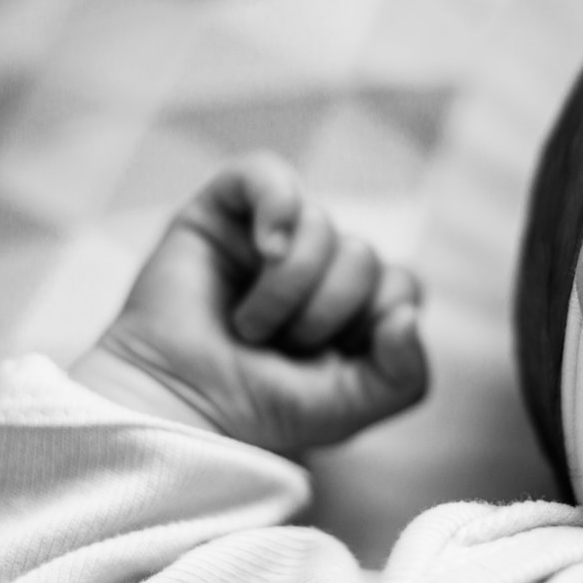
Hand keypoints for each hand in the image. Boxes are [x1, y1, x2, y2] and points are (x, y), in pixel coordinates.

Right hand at [71, 154, 428, 452]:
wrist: (174, 406)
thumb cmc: (257, 408)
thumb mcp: (349, 409)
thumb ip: (406, 376)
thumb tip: (408, 315)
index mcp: (353, 307)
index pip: (403, 287)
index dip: (374, 325)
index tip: (328, 362)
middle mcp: (318, 265)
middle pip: (364, 257)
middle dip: (324, 314)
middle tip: (277, 347)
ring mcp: (271, 234)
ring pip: (321, 225)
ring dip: (287, 288)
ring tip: (249, 326)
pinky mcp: (223, 210)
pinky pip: (268, 173)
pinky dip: (277, 206)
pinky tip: (264, 249)